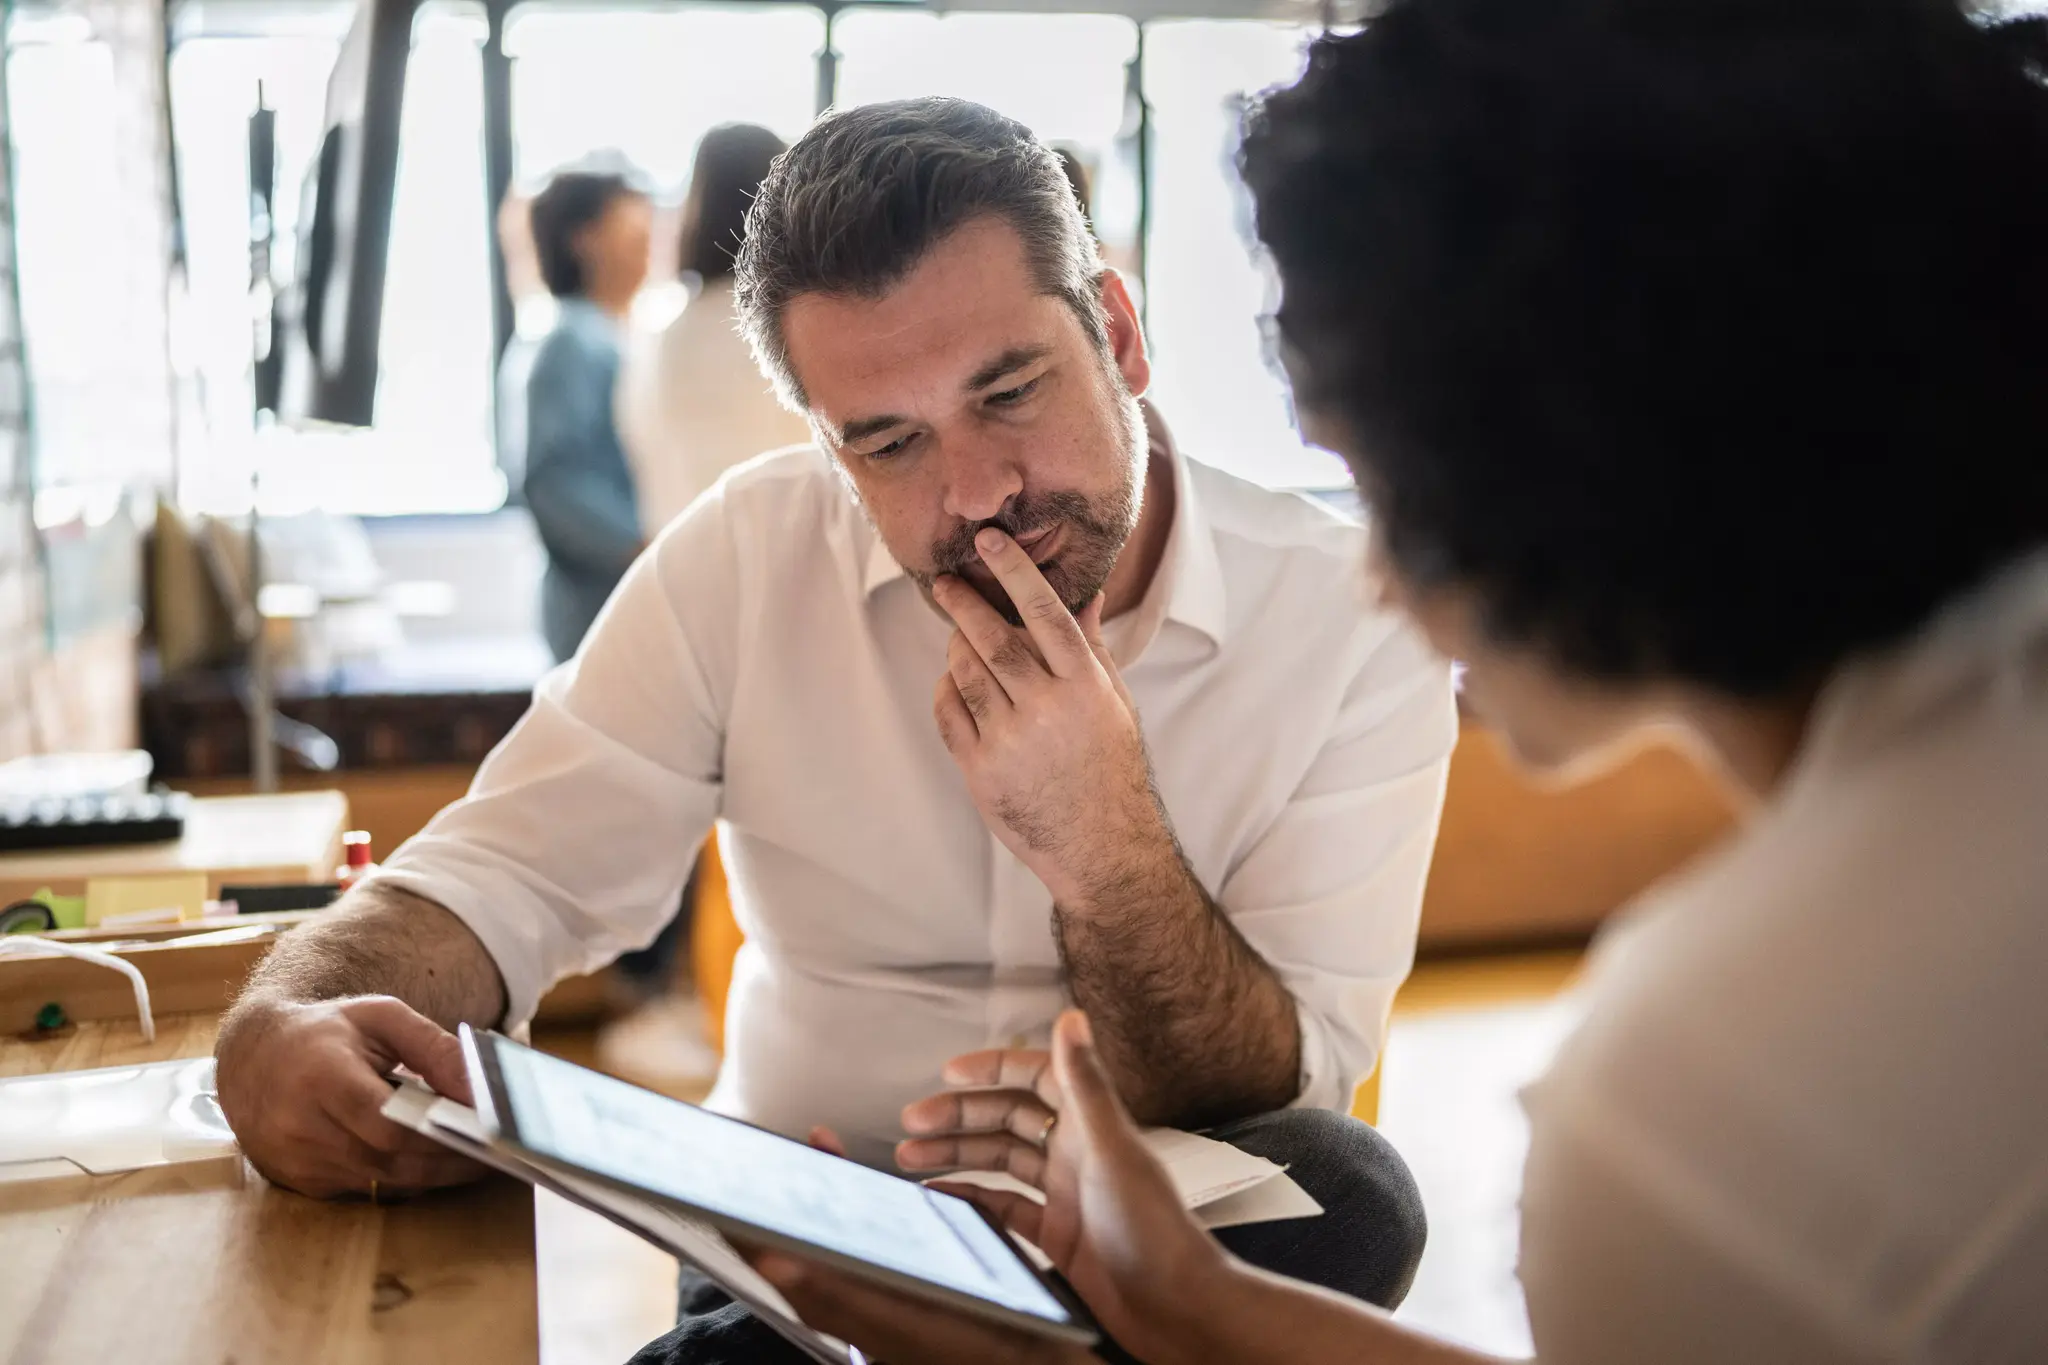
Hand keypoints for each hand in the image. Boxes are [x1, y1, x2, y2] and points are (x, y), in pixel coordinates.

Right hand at [214, 995, 484, 1198]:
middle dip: (448, 1161)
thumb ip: (434, 1048)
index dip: (440, 1134)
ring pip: (380, 1181)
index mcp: (322, 1077)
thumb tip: (479, 1089)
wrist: (254, 1055)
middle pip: (390, 1160)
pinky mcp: (298, 1181)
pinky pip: (363, 1188)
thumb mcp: (382, 1017)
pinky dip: (401, 1178)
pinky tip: (432, 1163)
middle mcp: (301, 1126)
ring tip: (477, 1159)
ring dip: (432, 1175)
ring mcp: (295, 1161)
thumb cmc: (327, 1030)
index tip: (487, 1133)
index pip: (388, 1124)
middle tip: (497, 1154)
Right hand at [758, 1013, 1232, 1364]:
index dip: (994, 1068)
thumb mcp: (1111, 1149)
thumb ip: (1086, 1083)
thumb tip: (1072, 1016)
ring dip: (957, 1155)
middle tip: (913, 1120)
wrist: (1175, 1308)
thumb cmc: (1154, 1231)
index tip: (950, 1070)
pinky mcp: (1058, 1236)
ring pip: (1001, 1162)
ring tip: (909, 1157)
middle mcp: (1077, 1153)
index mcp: (1091, 1125)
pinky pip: (1004, 1208)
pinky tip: (943, 1195)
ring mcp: (1066, 1195)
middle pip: (1008, 1120)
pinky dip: (972, 1198)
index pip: (1035, 1078)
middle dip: (960, 1116)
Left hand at [931, 529, 1167, 905]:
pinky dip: (946, 689)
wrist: (1101, 846)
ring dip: (955, 647)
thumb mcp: (1114, 703)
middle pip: (993, 638)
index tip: (990, 541)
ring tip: (958, 636)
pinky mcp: (981, 770)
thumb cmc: (1111, 768)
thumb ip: (1092, 647)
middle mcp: (1047, 709)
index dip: (1014, 571)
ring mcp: (1010, 741)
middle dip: (965, 603)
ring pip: (965, 672)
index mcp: (1085, 686)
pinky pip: (949, 713)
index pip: (1045, 612)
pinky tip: (954, 682)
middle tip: (947, 582)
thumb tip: (1087, 593)